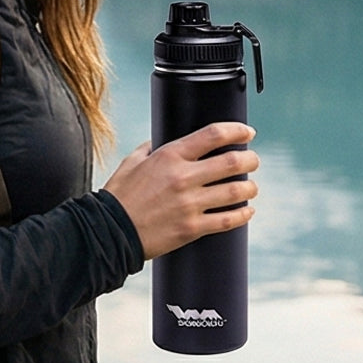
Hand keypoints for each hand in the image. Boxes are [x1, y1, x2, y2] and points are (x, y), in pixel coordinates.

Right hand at [102, 122, 259, 259]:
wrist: (110, 231)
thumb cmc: (119, 195)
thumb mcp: (132, 161)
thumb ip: (151, 148)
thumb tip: (162, 140)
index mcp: (169, 156)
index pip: (213, 135)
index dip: (236, 130)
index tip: (247, 132)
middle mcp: (183, 177)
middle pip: (232, 162)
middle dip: (250, 159)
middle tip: (252, 160)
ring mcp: (190, 204)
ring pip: (236, 191)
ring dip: (249, 187)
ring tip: (250, 187)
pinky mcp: (192, 228)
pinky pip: (228, 220)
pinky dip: (243, 214)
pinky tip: (247, 211)